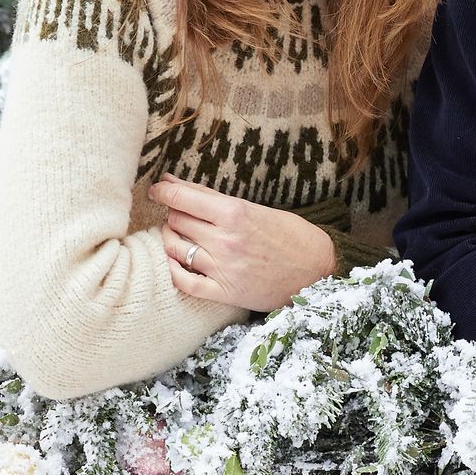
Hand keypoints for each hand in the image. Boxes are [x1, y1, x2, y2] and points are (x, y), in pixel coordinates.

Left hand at [154, 177, 338, 311]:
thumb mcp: (253, 208)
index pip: (180, 197)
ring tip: (181, 236)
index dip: (162, 192)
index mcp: (235, 213)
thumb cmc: (290, 235)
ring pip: (174, 248)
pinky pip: (183, 282)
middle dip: (173, 214)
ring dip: (171, 239)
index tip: (157, 191)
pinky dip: (173, 270)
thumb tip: (171, 182)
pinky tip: (177, 262)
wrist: (318, 271)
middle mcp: (226, 240)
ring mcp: (223, 268)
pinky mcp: (225, 293)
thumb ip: (211, 198)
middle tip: (182, 215)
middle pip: (175, 220)